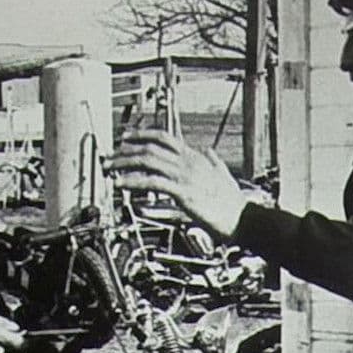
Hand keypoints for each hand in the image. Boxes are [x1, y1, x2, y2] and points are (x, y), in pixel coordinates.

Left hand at [105, 129, 248, 238]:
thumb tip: (208, 151)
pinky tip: (121, 184)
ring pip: (148, 161)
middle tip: (110, 157)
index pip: (164, 137)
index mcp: (195, 156)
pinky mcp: (182, 192)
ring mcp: (185, 176)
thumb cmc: (232, 201)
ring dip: (124, 164)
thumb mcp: (222, 174)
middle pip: (150, 148)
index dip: (142, 134)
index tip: (127, 137)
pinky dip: (133, 181)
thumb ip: (213, 160)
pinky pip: (152, 182)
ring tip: (110, 169)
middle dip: (126, 151)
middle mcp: (188, 162)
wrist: (242, 218)